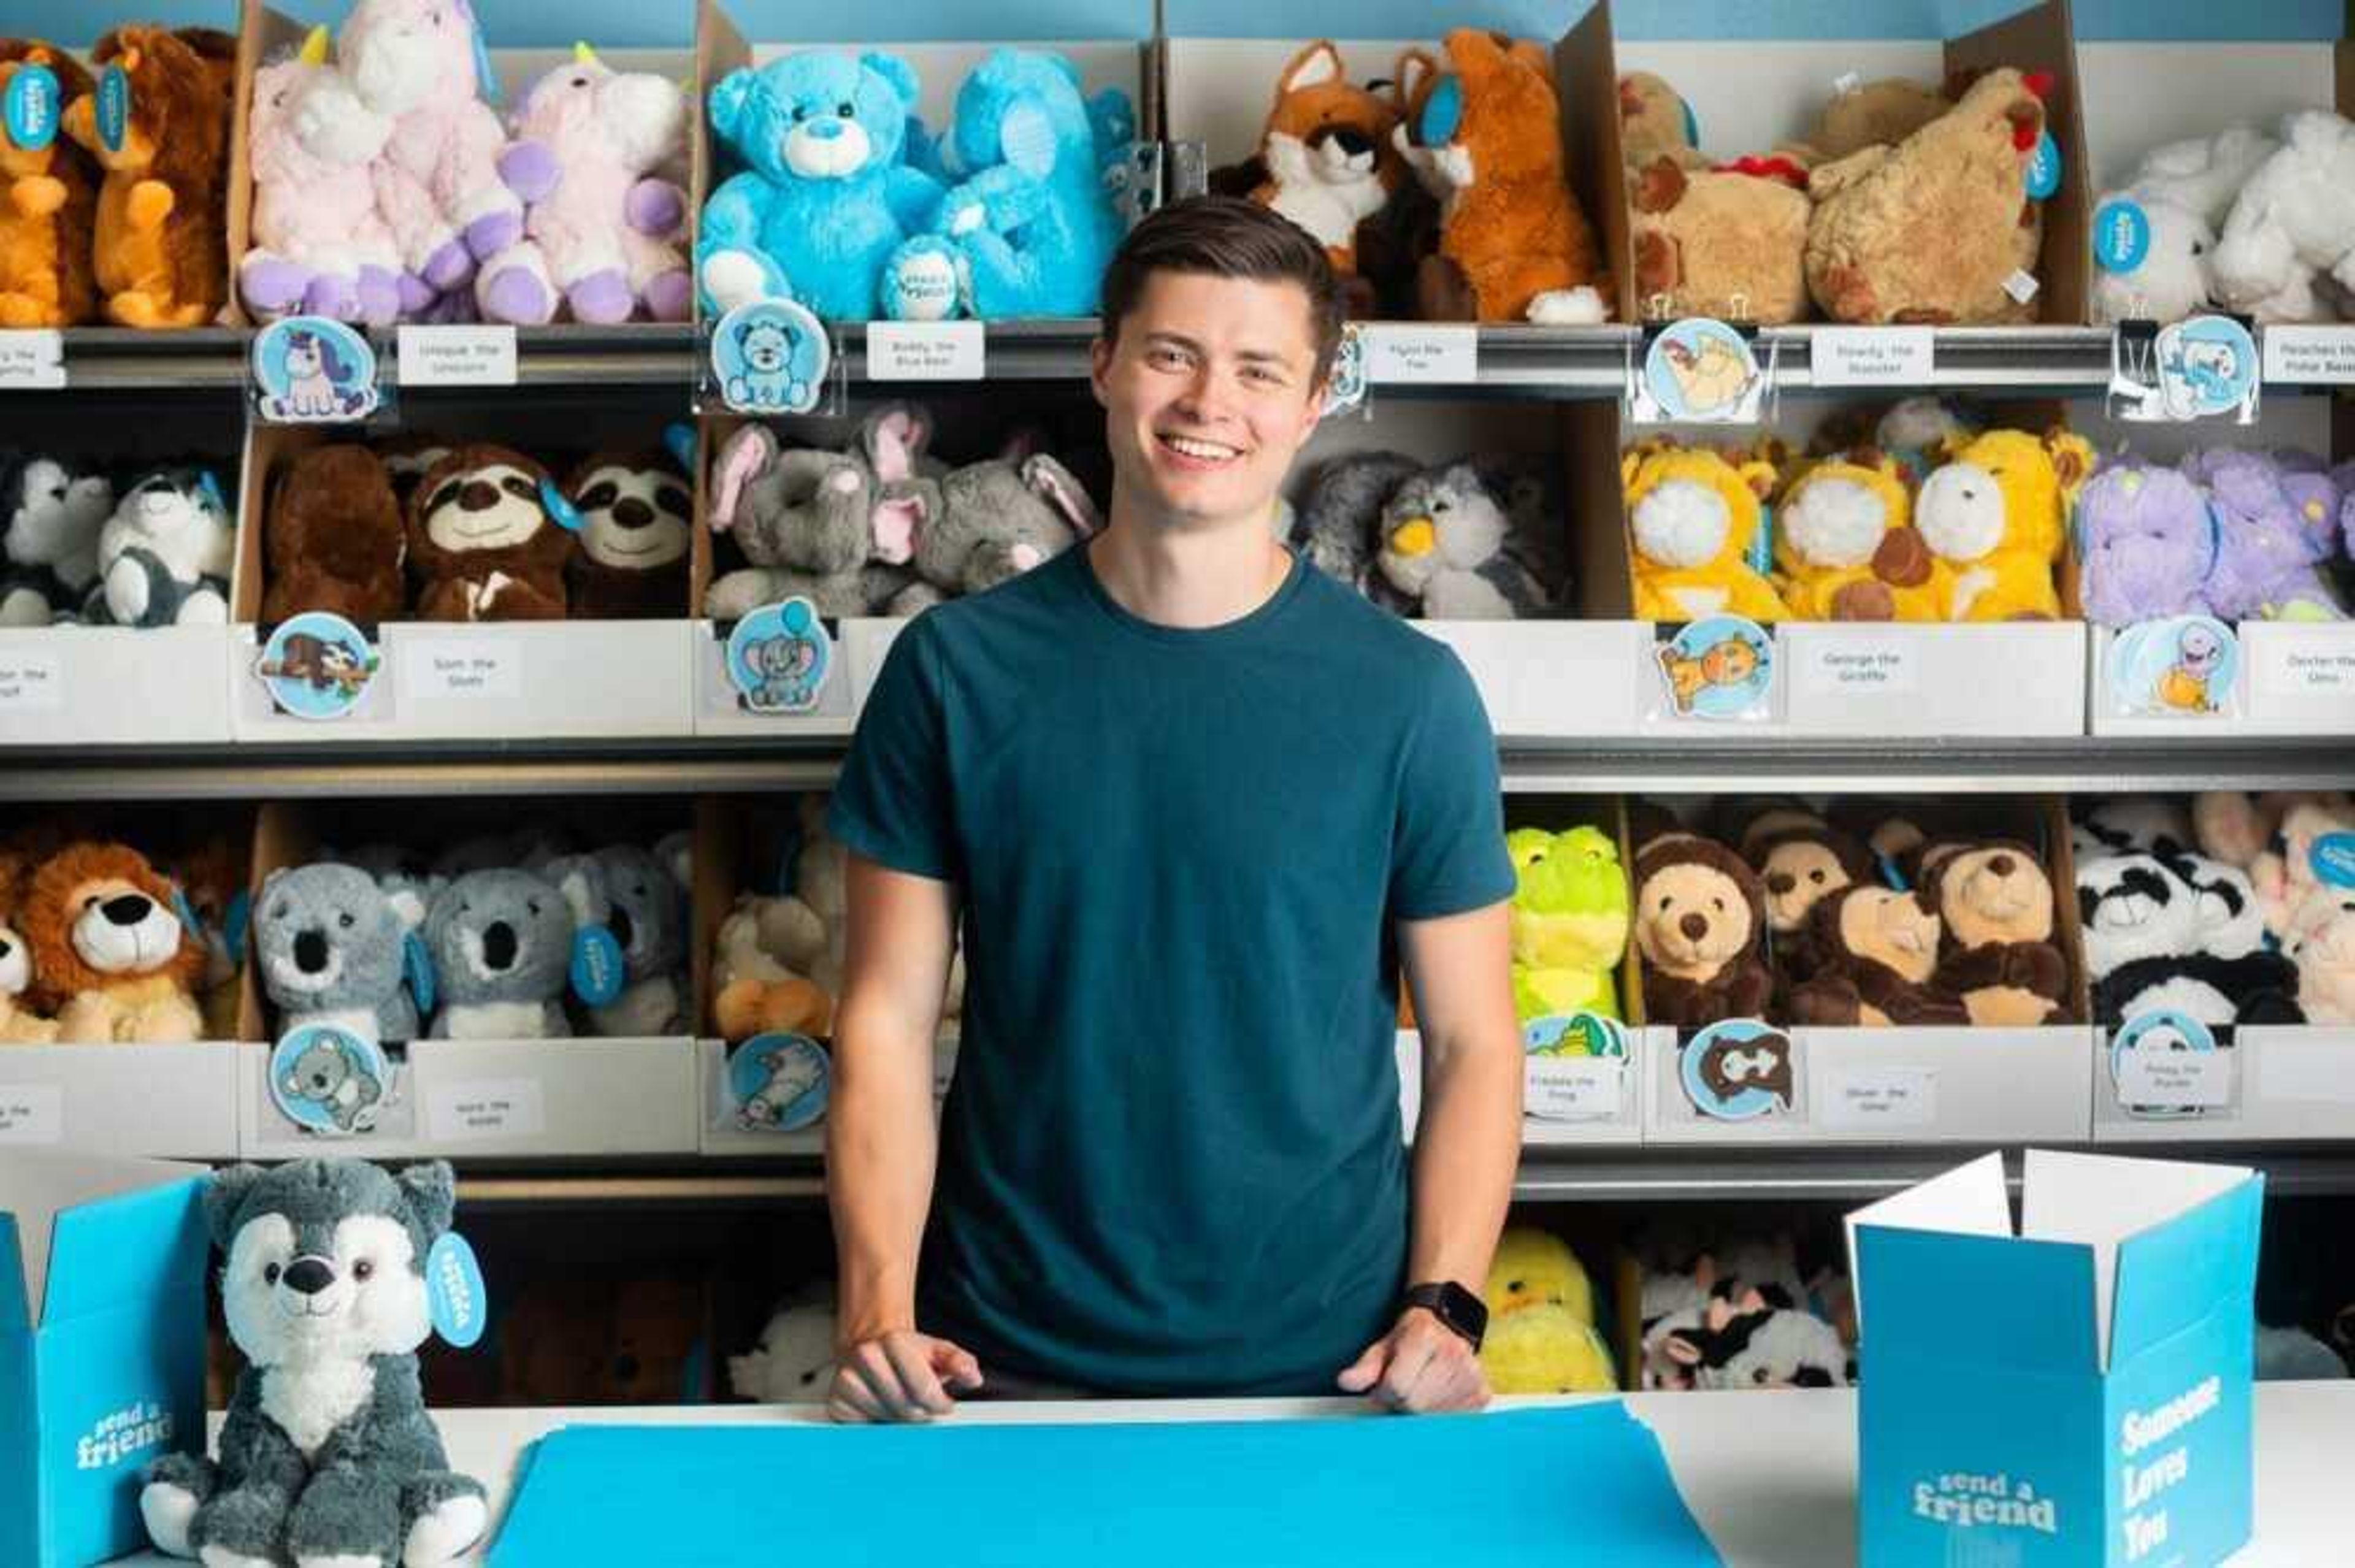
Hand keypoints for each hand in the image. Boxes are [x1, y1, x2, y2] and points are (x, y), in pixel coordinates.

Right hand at [829, 1328, 983, 1423]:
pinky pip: (864, 1428)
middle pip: (906, 1408)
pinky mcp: (835, 1401)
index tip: (944, 1404)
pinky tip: (880, 1408)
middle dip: (920, 1412)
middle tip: (920, 1402)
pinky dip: (877, 1425)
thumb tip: (974, 1378)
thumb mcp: (939, 1351)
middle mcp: (866, 1356)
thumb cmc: (909, 1354)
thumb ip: (960, 1362)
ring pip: (886, 1420)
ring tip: (899, 1401)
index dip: (940, 1404)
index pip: (923, 1390)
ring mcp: (846, 1379)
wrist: (871, 1348)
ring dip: (898, 1419)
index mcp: (894, 1340)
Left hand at [1336, 1308, 1489, 1413]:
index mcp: (1424, 1336)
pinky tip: (1438, 1397)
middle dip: (1403, 1402)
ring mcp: (1471, 1373)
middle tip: (1404, 1387)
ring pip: (1434, 1416)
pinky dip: (1441, 1414)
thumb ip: (1364, 1368)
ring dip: (1422, 1410)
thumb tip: (1345, 1382)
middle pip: (1415, 1403)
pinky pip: (1454, 1419)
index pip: (1396, 1386)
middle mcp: (1453, 1352)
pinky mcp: (1482, 1392)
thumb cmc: (1409, 1339)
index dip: (1385, 1391)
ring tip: (1420, 1390)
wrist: (1445, 1324)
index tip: (1387, 1383)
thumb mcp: (1382, 1347)